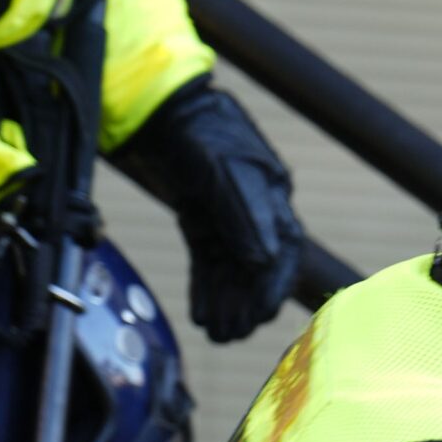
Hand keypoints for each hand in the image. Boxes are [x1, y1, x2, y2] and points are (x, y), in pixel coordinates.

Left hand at [112, 85, 305, 341]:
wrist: (158, 107)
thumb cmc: (196, 129)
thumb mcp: (221, 169)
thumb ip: (243, 214)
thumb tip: (262, 261)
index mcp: (272, 195)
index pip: (282, 251)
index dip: (271, 287)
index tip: (259, 317)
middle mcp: (255, 209)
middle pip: (258, 267)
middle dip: (246, 304)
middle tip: (230, 335)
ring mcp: (227, 215)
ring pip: (232, 269)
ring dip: (225, 302)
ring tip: (215, 332)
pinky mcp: (200, 218)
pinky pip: (208, 260)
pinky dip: (206, 287)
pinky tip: (201, 312)